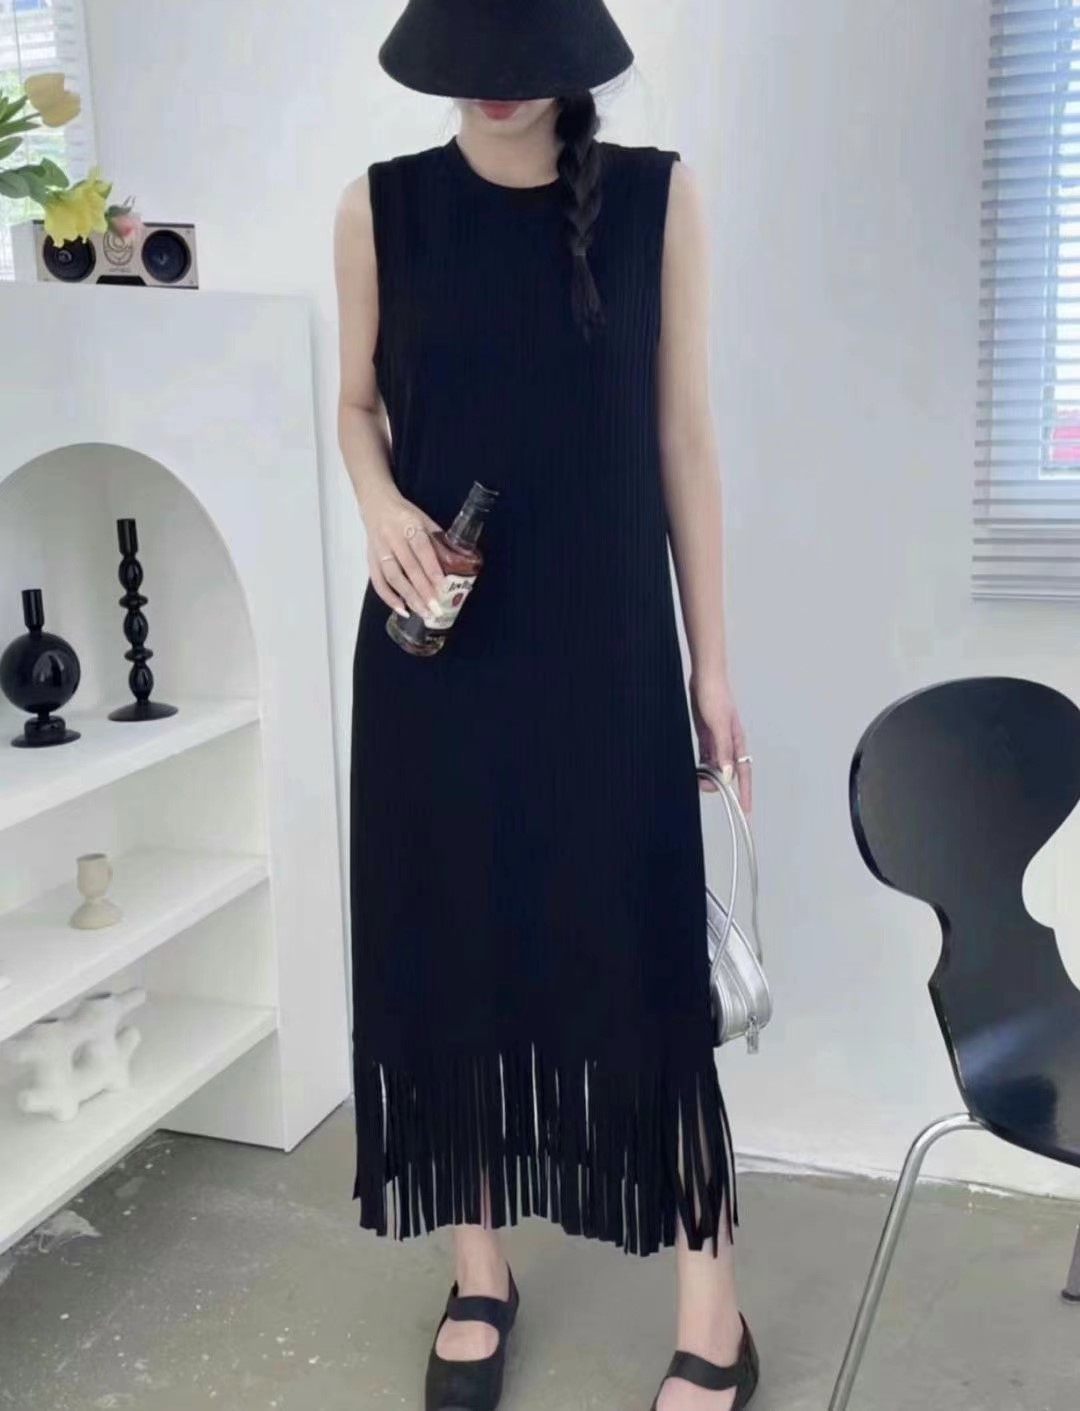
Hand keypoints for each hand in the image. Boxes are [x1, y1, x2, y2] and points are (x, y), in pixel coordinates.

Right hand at [363, 491, 443, 617]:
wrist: (375, 504)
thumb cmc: (405, 514)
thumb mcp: (425, 520)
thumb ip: (438, 541)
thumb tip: (456, 564)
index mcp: (409, 524)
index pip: (422, 549)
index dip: (431, 568)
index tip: (442, 587)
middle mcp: (392, 537)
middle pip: (408, 567)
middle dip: (422, 590)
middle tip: (435, 609)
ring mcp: (379, 549)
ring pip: (393, 577)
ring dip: (408, 597)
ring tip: (422, 612)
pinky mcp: (370, 559)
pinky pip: (377, 581)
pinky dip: (388, 597)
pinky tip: (401, 609)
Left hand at [691, 674, 751, 812]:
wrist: (704, 677)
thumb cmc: (715, 696)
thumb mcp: (719, 725)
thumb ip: (723, 750)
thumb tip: (728, 775)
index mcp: (737, 742)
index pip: (743, 773)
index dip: (745, 793)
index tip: (745, 810)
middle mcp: (729, 744)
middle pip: (727, 772)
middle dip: (717, 783)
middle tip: (701, 784)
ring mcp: (717, 740)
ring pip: (715, 766)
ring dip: (707, 774)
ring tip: (694, 778)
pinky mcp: (706, 735)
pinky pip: (706, 756)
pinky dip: (701, 765)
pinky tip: (694, 770)